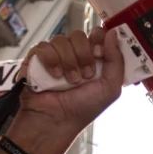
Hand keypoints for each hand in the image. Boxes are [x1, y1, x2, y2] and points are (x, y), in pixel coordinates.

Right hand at [13, 27, 123, 153]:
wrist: (57, 121)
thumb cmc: (84, 108)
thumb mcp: (110, 88)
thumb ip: (117, 60)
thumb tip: (113, 32)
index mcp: (93, 57)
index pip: (97, 33)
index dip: (98, 39)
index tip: (99, 54)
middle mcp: (74, 54)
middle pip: (79, 35)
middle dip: (84, 55)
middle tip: (86, 75)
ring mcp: (54, 55)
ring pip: (61, 40)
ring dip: (68, 62)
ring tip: (70, 81)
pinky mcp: (36, 59)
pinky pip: (43, 47)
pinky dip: (50, 60)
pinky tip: (54, 76)